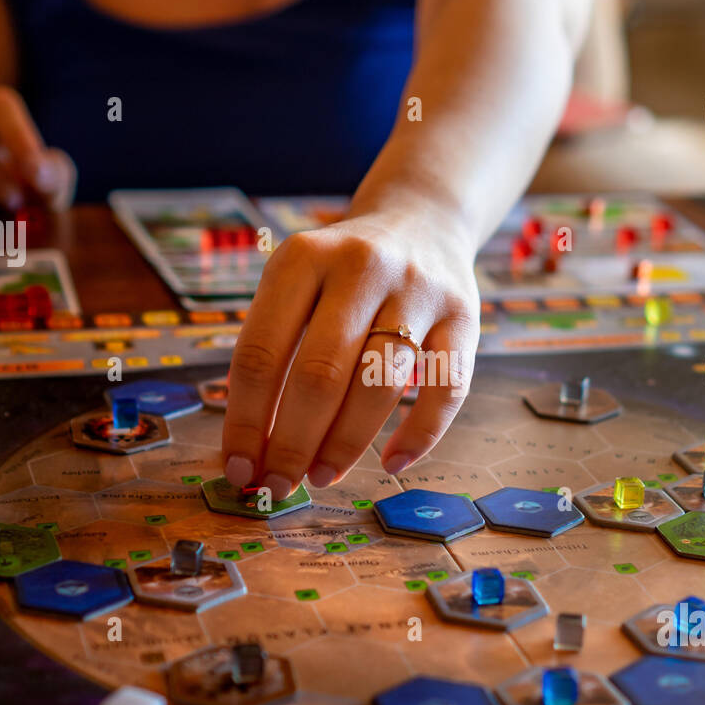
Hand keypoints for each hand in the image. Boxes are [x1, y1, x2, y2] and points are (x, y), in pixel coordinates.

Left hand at [221, 209, 479, 500]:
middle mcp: (361, 267)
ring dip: (346, 444)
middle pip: (319, 374)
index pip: (261, 354)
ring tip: (323, 475)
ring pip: (380, 386)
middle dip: (293, 443)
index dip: (245, 422)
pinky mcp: (465, 314)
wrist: (421, 219)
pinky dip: (420, 434)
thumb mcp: (296, 283)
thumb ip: (275, 352)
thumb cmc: (341, 274)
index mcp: (302, 258)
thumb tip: (253, 450)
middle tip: (279, 485)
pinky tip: (393, 462)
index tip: (240, 469)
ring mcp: (418, 289)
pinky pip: (446, 388)